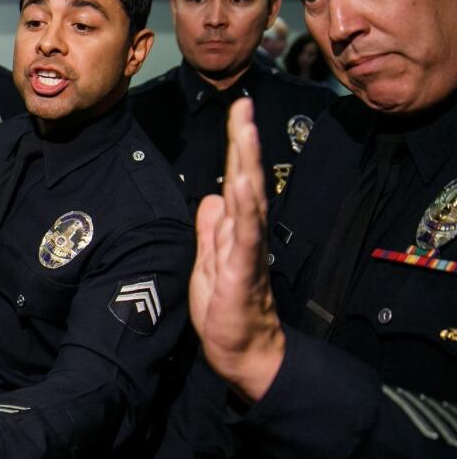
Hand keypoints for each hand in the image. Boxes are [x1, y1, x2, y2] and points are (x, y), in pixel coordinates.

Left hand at [191, 99, 285, 401]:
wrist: (242, 353)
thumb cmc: (227, 309)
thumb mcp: (208, 261)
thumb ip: (211, 231)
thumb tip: (212, 197)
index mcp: (237, 229)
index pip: (237, 178)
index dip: (237, 145)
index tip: (238, 110)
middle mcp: (248, 234)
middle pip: (247, 180)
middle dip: (244, 142)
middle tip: (243, 106)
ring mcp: (248, 251)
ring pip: (251, 201)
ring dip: (248, 165)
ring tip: (245, 133)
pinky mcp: (244, 273)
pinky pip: (246, 238)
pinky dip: (246, 212)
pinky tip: (243, 187)